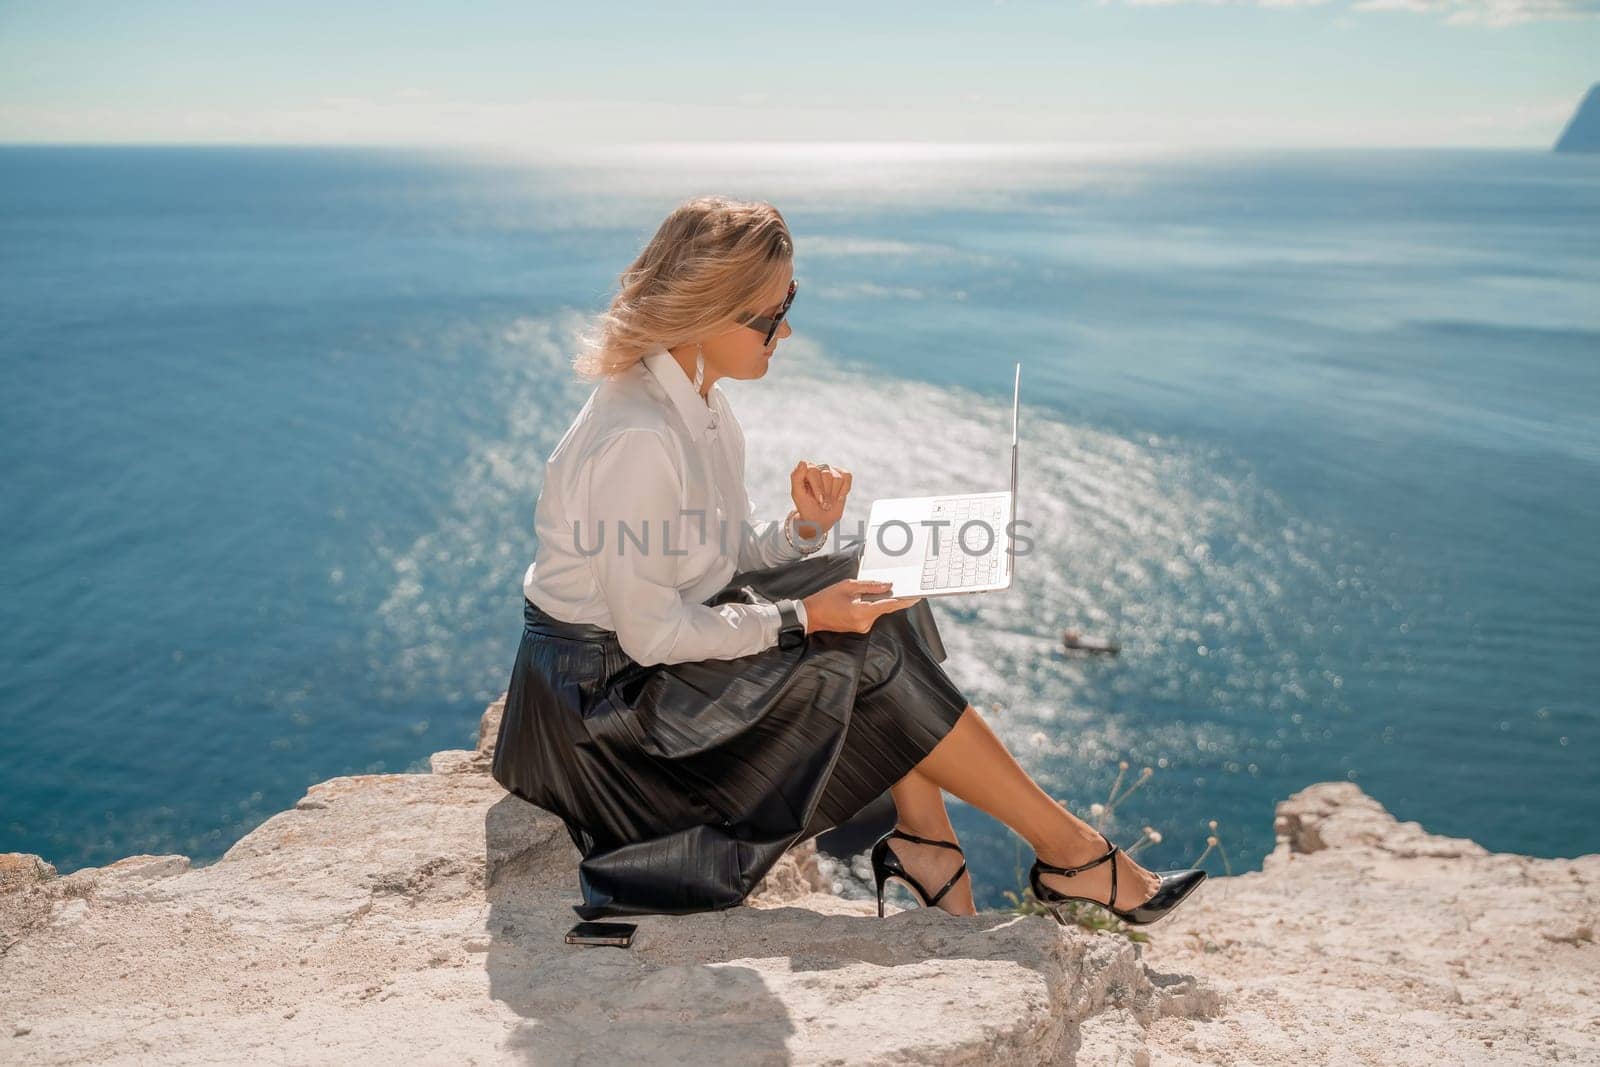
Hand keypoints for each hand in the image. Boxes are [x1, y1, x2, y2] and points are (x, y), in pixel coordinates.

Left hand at [790, 461, 850, 540]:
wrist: (819, 519)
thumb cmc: (807, 506)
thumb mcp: (798, 495)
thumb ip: (796, 477)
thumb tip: (803, 462)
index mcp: (806, 470)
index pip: (813, 471)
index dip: (818, 487)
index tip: (818, 500)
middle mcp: (819, 468)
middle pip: (827, 475)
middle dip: (826, 493)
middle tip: (823, 504)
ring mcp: (832, 471)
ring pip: (837, 478)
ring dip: (833, 494)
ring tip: (828, 502)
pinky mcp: (843, 476)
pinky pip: (847, 477)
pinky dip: (844, 490)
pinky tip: (838, 497)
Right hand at [800, 579, 922, 634]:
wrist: (811, 615)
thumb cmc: (826, 599)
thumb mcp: (848, 586)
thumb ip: (870, 586)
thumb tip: (887, 585)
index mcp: (863, 612)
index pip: (889, 605)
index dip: (904, 600)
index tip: (916, 597)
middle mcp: (865, 622)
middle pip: (884, 607)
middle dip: (888, 596)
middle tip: (892, 584)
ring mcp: (862, 627)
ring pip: (877, 611)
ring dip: (877, 601)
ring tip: (866, 591)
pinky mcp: (859, 628)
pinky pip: (871, 615)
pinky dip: (871, 606)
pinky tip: (861, 599)